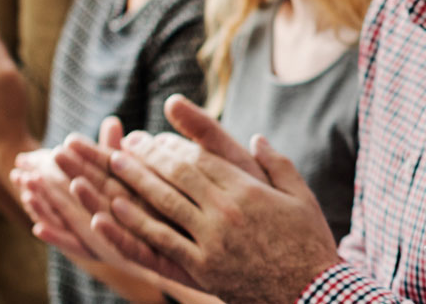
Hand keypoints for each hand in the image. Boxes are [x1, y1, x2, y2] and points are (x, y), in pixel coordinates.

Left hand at [95, 96, 338, 301]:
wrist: (311, 291)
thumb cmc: (310, 243)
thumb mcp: (302, 198)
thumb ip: (278, 165)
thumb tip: (257, 139)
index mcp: (249, 191)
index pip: (203, 159)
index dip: (175, 145)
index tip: (157, 137)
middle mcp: (226, 212)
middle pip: (178, 175)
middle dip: (149, 156)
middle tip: (127, 142)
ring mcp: (212, 241)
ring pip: (164, 204)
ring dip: (136, 181)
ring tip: (114, 164)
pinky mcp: (202, 269)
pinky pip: (162, 242)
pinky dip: (136, 224)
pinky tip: (115, 210)